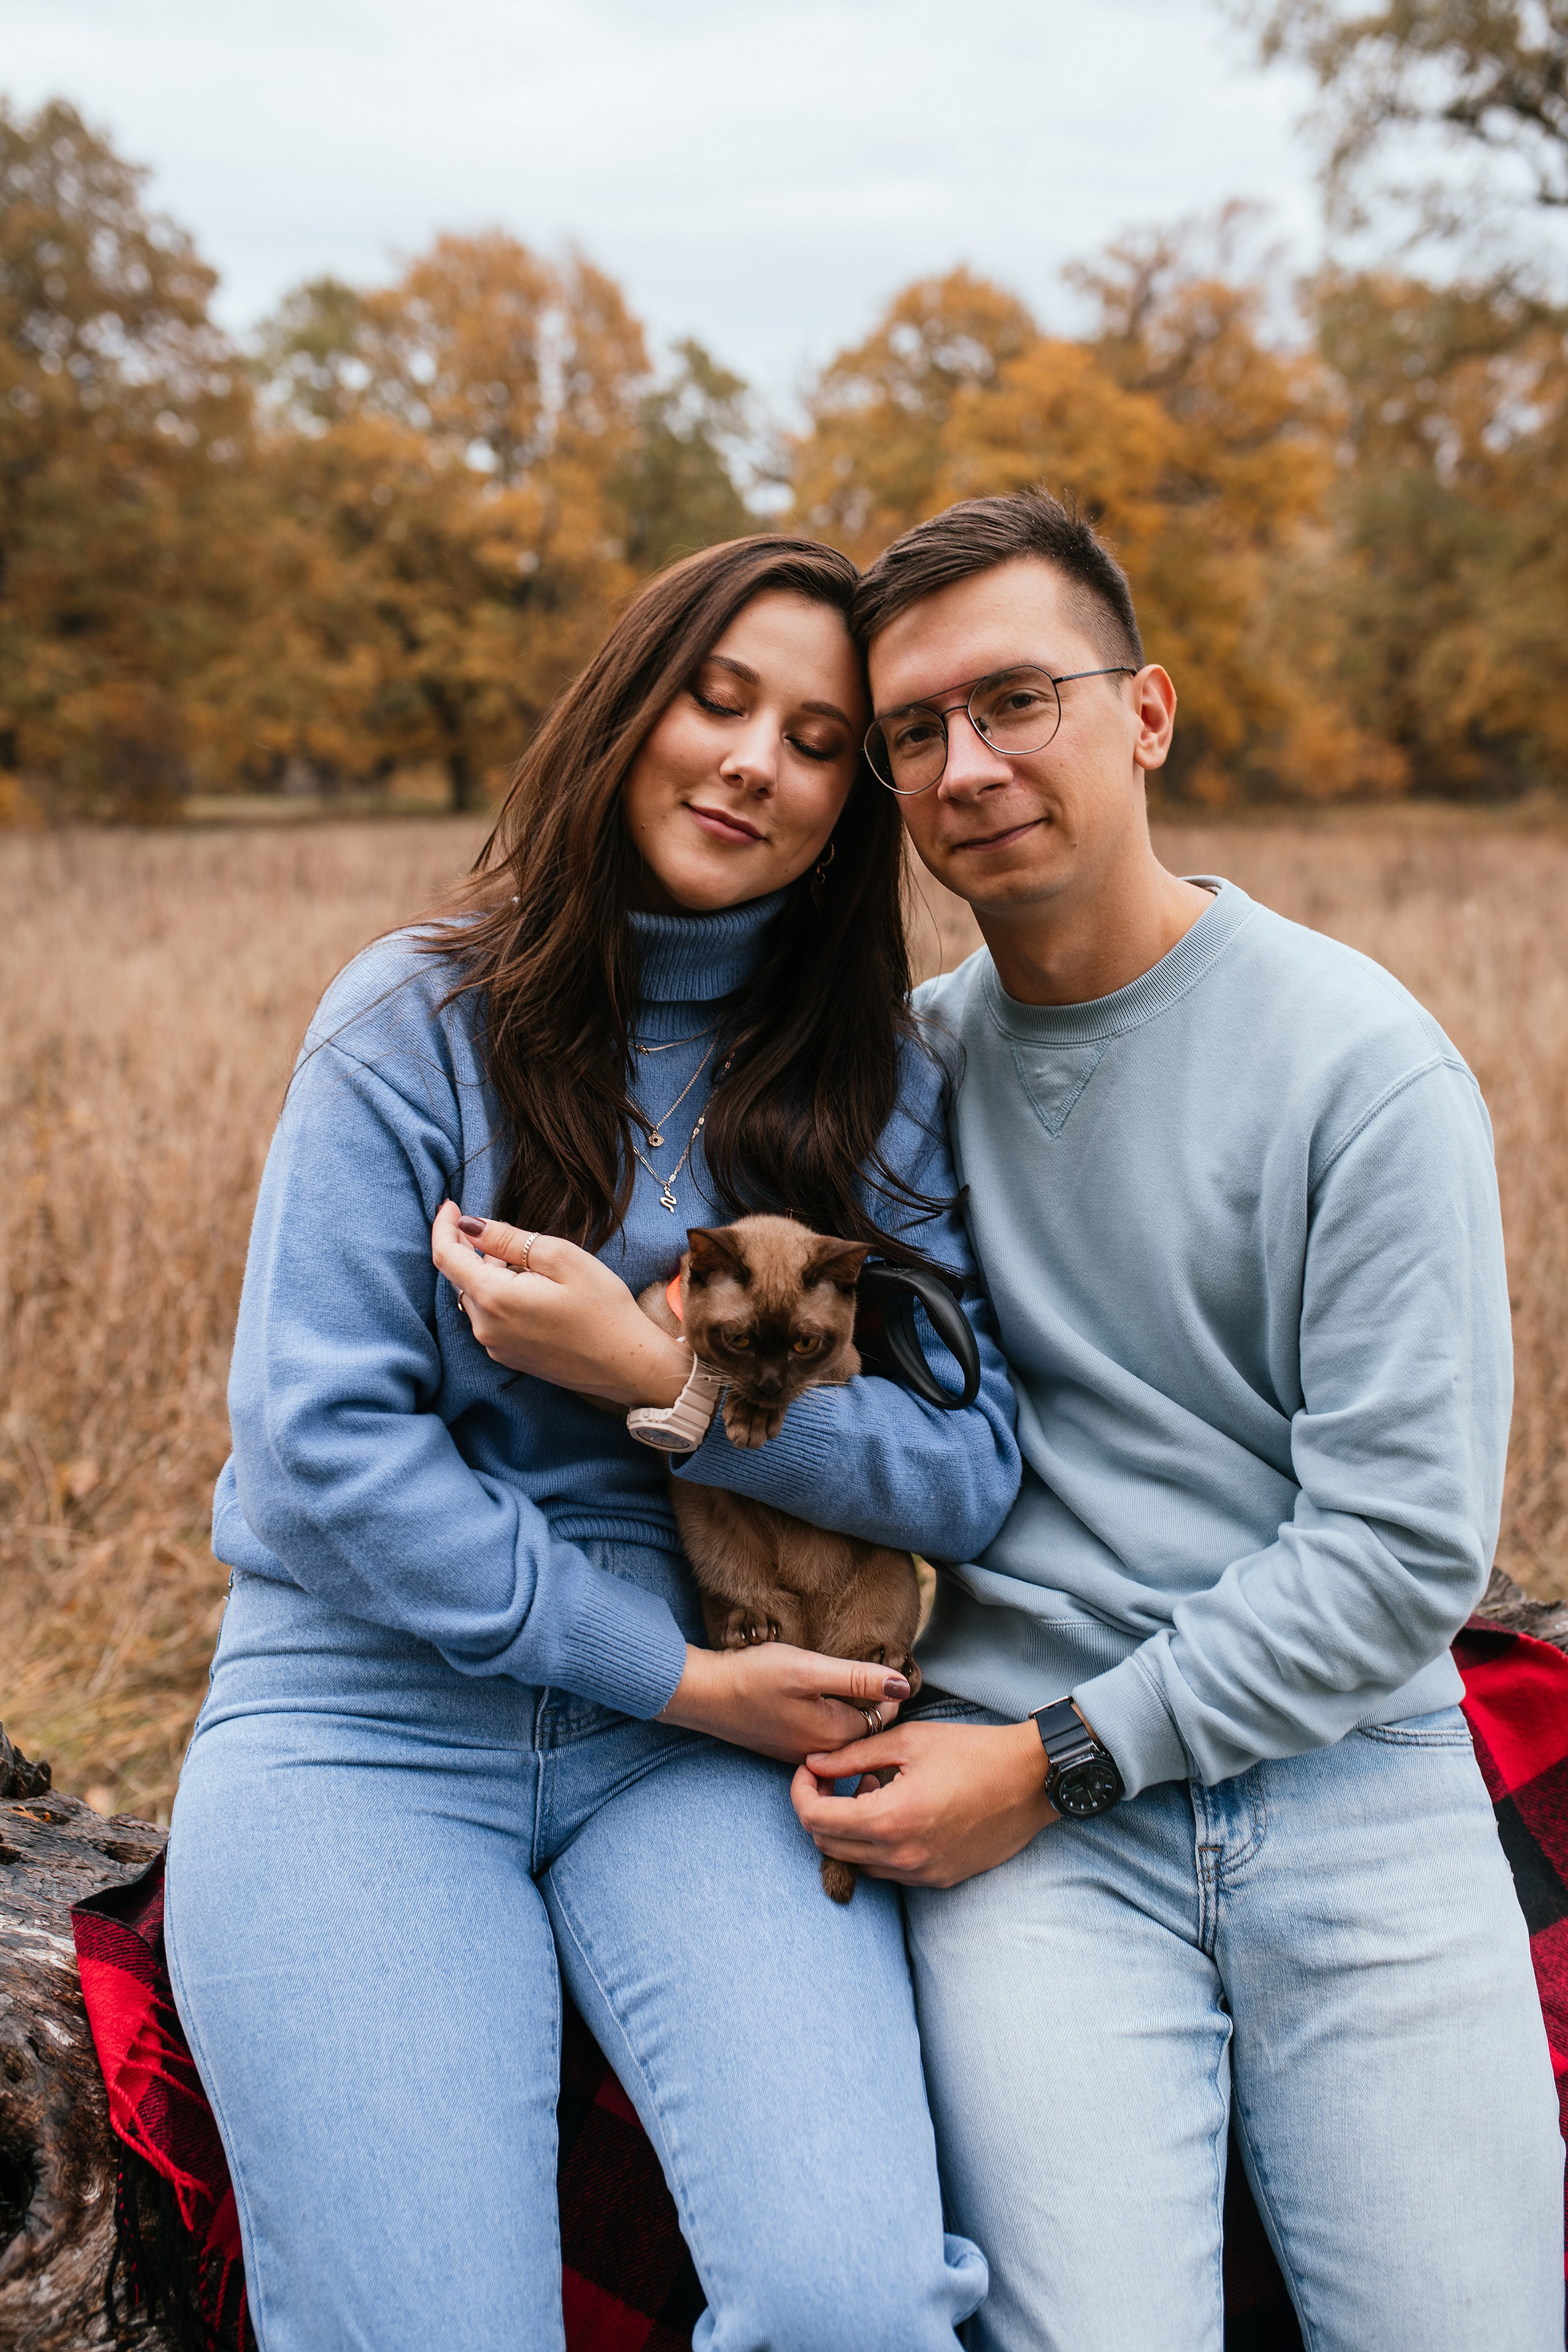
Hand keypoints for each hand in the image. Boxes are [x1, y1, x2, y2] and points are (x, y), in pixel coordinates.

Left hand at [430, 1204, 690, 1406]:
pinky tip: (528, 1287)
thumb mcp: (560, 1258)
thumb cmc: (603, 1308)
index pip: (446, 1257)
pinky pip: (489, 1317)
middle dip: (469, 1248)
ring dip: (486, 1272)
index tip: (451, 1205)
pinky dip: (498, 1294)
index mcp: (495, 1299)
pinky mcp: (509, 1357)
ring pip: (475, 1297)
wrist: (628, 1364)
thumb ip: (508, 1239)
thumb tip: (469, 1226)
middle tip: (494, 1227)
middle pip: (459, 1278)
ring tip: (520, 1258)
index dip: (443, 1227)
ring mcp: (496, 1347)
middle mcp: (486, 1328)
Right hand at [658, 1643, 910, 1765]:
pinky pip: (819, 1738)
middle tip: (873, 1676)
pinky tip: (816, 1699)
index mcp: (834, 1733)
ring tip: (849, 1685)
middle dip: (874, 1707)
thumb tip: (903, 1685)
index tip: (885, 1671)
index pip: (882, 1719)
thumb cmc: (754, 1676)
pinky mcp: (782, 1747)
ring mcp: (799, 1753)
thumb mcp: (810, 1668)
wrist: (702, 1694)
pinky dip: (827, 1720)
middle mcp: (821, 1752)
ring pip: (841, 1736)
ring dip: (851, 1714)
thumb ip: (857, 1677)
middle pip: (864, 1732)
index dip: (888, 1694)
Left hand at [791, 1718, 1058, 1888]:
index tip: (809, 1769)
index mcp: (890, 1819)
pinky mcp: (939, 1880)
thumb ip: (853, 1755)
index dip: (801, 1792)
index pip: (815, 1820)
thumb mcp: (908, 1741)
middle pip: (829, 1845)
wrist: (1031, 1780)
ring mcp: (922, 1874)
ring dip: (850, 1828)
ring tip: (873, 1789)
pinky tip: (898, 1809)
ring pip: (857, 1861)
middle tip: (837, 1777)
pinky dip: (878, 1843)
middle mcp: (902, 1857)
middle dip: (820, 1809)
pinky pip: (888, 1870)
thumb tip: (813, 1763)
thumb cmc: (972, 1752)